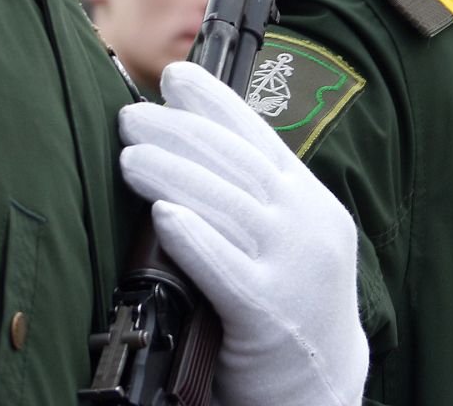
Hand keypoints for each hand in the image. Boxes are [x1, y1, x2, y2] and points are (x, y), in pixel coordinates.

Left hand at [117, 61, 367, 405]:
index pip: (259, 138)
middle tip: (133, 116)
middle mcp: (308, 224)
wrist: (322, 383)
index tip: (175, 77)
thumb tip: (191, 151)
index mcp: (310, 202)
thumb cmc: (291, 309)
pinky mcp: (270, 312)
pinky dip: (195, 237)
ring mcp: (293, 267)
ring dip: (174, 174)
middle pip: (239, 164)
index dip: (215, 103)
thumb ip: (253, 202)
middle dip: (181, 132)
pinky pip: (227, 268)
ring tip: (130, 156)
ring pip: (229, 206)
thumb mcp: (287, 242)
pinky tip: (164, 216)